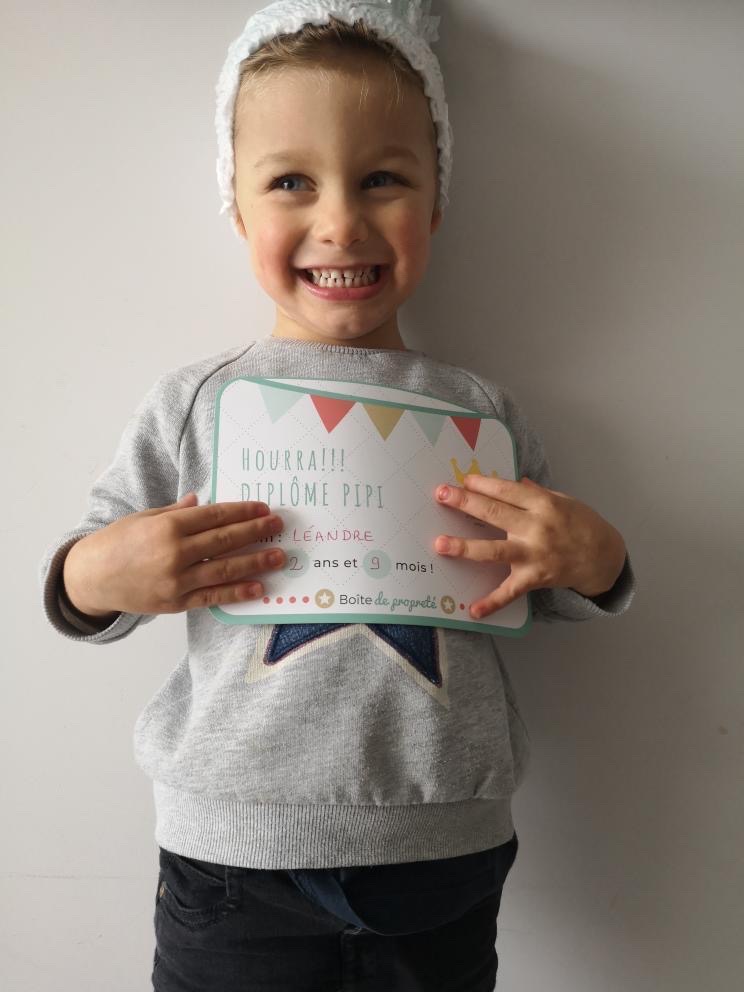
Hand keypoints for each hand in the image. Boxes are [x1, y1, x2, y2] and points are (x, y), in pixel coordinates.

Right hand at [62, 493, 285, 617]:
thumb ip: (176, 511)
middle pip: (225, 540)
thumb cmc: (116, 543)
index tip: (263, 508)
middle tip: (279, 526)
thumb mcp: (144, 518)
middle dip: (256, 532)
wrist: (90, 578)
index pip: (215, 516)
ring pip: (225, 569)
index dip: (242, 511)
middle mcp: (174, 552)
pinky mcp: (176, 602)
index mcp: (167, 526)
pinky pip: (213, 597)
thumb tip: (202, 501)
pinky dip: (237, 592)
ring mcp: (176, 580)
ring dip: (256, 562)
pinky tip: (258, 587)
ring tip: (278, 556)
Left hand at [433, 474, 626, 618]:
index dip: (483, 483)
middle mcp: (537, 527)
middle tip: (441, 495)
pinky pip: (510, 591)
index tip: (463, 480)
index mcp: (544, 503)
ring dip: (465, 547)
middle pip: (495, 513)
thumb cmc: (582, 524)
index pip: (507, 490)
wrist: (604, 557)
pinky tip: (473, 610)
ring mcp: (534, 554)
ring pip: (495, 550)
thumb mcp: (563, 500)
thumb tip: (514, 481)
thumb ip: (535, 493)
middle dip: (465, 503)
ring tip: (440, 544)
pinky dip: (491, 603)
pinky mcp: (534, 578)